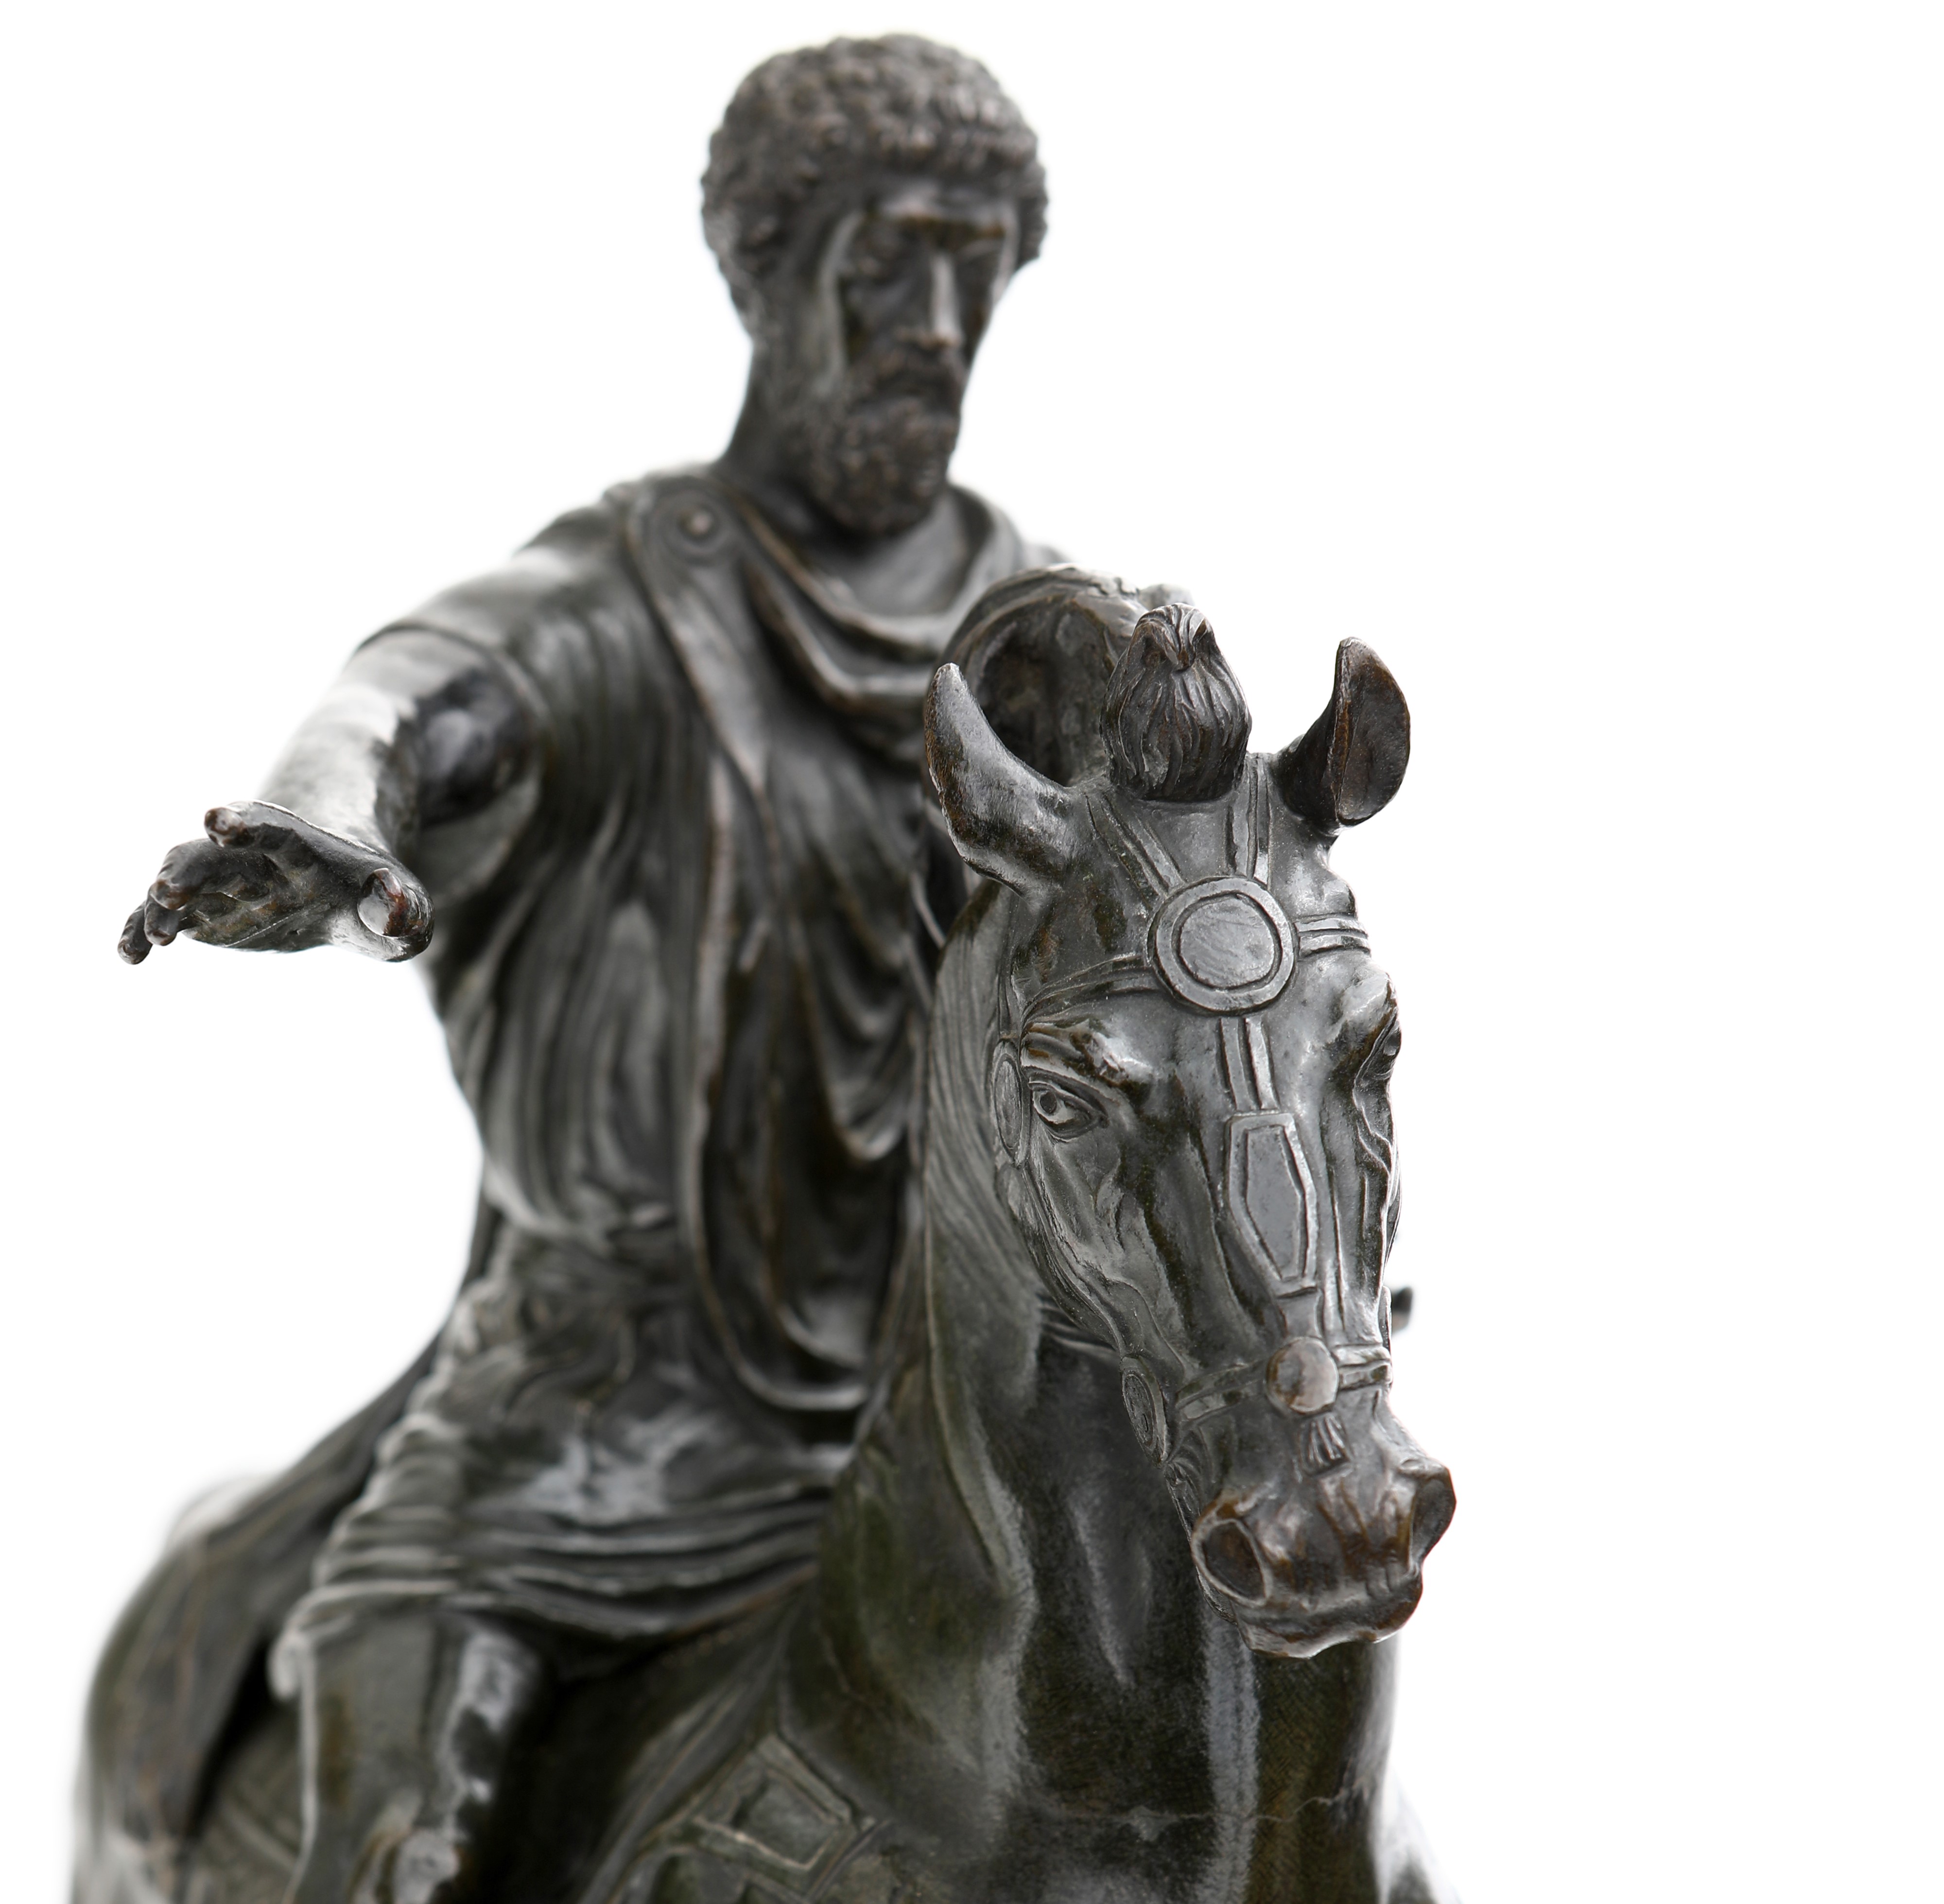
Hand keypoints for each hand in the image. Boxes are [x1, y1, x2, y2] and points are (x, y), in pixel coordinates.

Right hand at [118, 802, 431, 964]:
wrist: (333, 881)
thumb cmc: (371, 891)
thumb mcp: (402, 902)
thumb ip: (406, 910)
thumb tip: (397, 916)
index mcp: (302, 850)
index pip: (274, 831)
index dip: (247, 824)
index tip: (218, 820)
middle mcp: (252, 861)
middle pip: (213, 856)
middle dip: (190, 869)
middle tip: (168, 889)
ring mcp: (223, 886)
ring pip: (181, 885)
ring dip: (163, 905)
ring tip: (158, 936)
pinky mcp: (204, 913)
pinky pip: (163, 917)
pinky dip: (141, 931)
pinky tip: (129, 956)